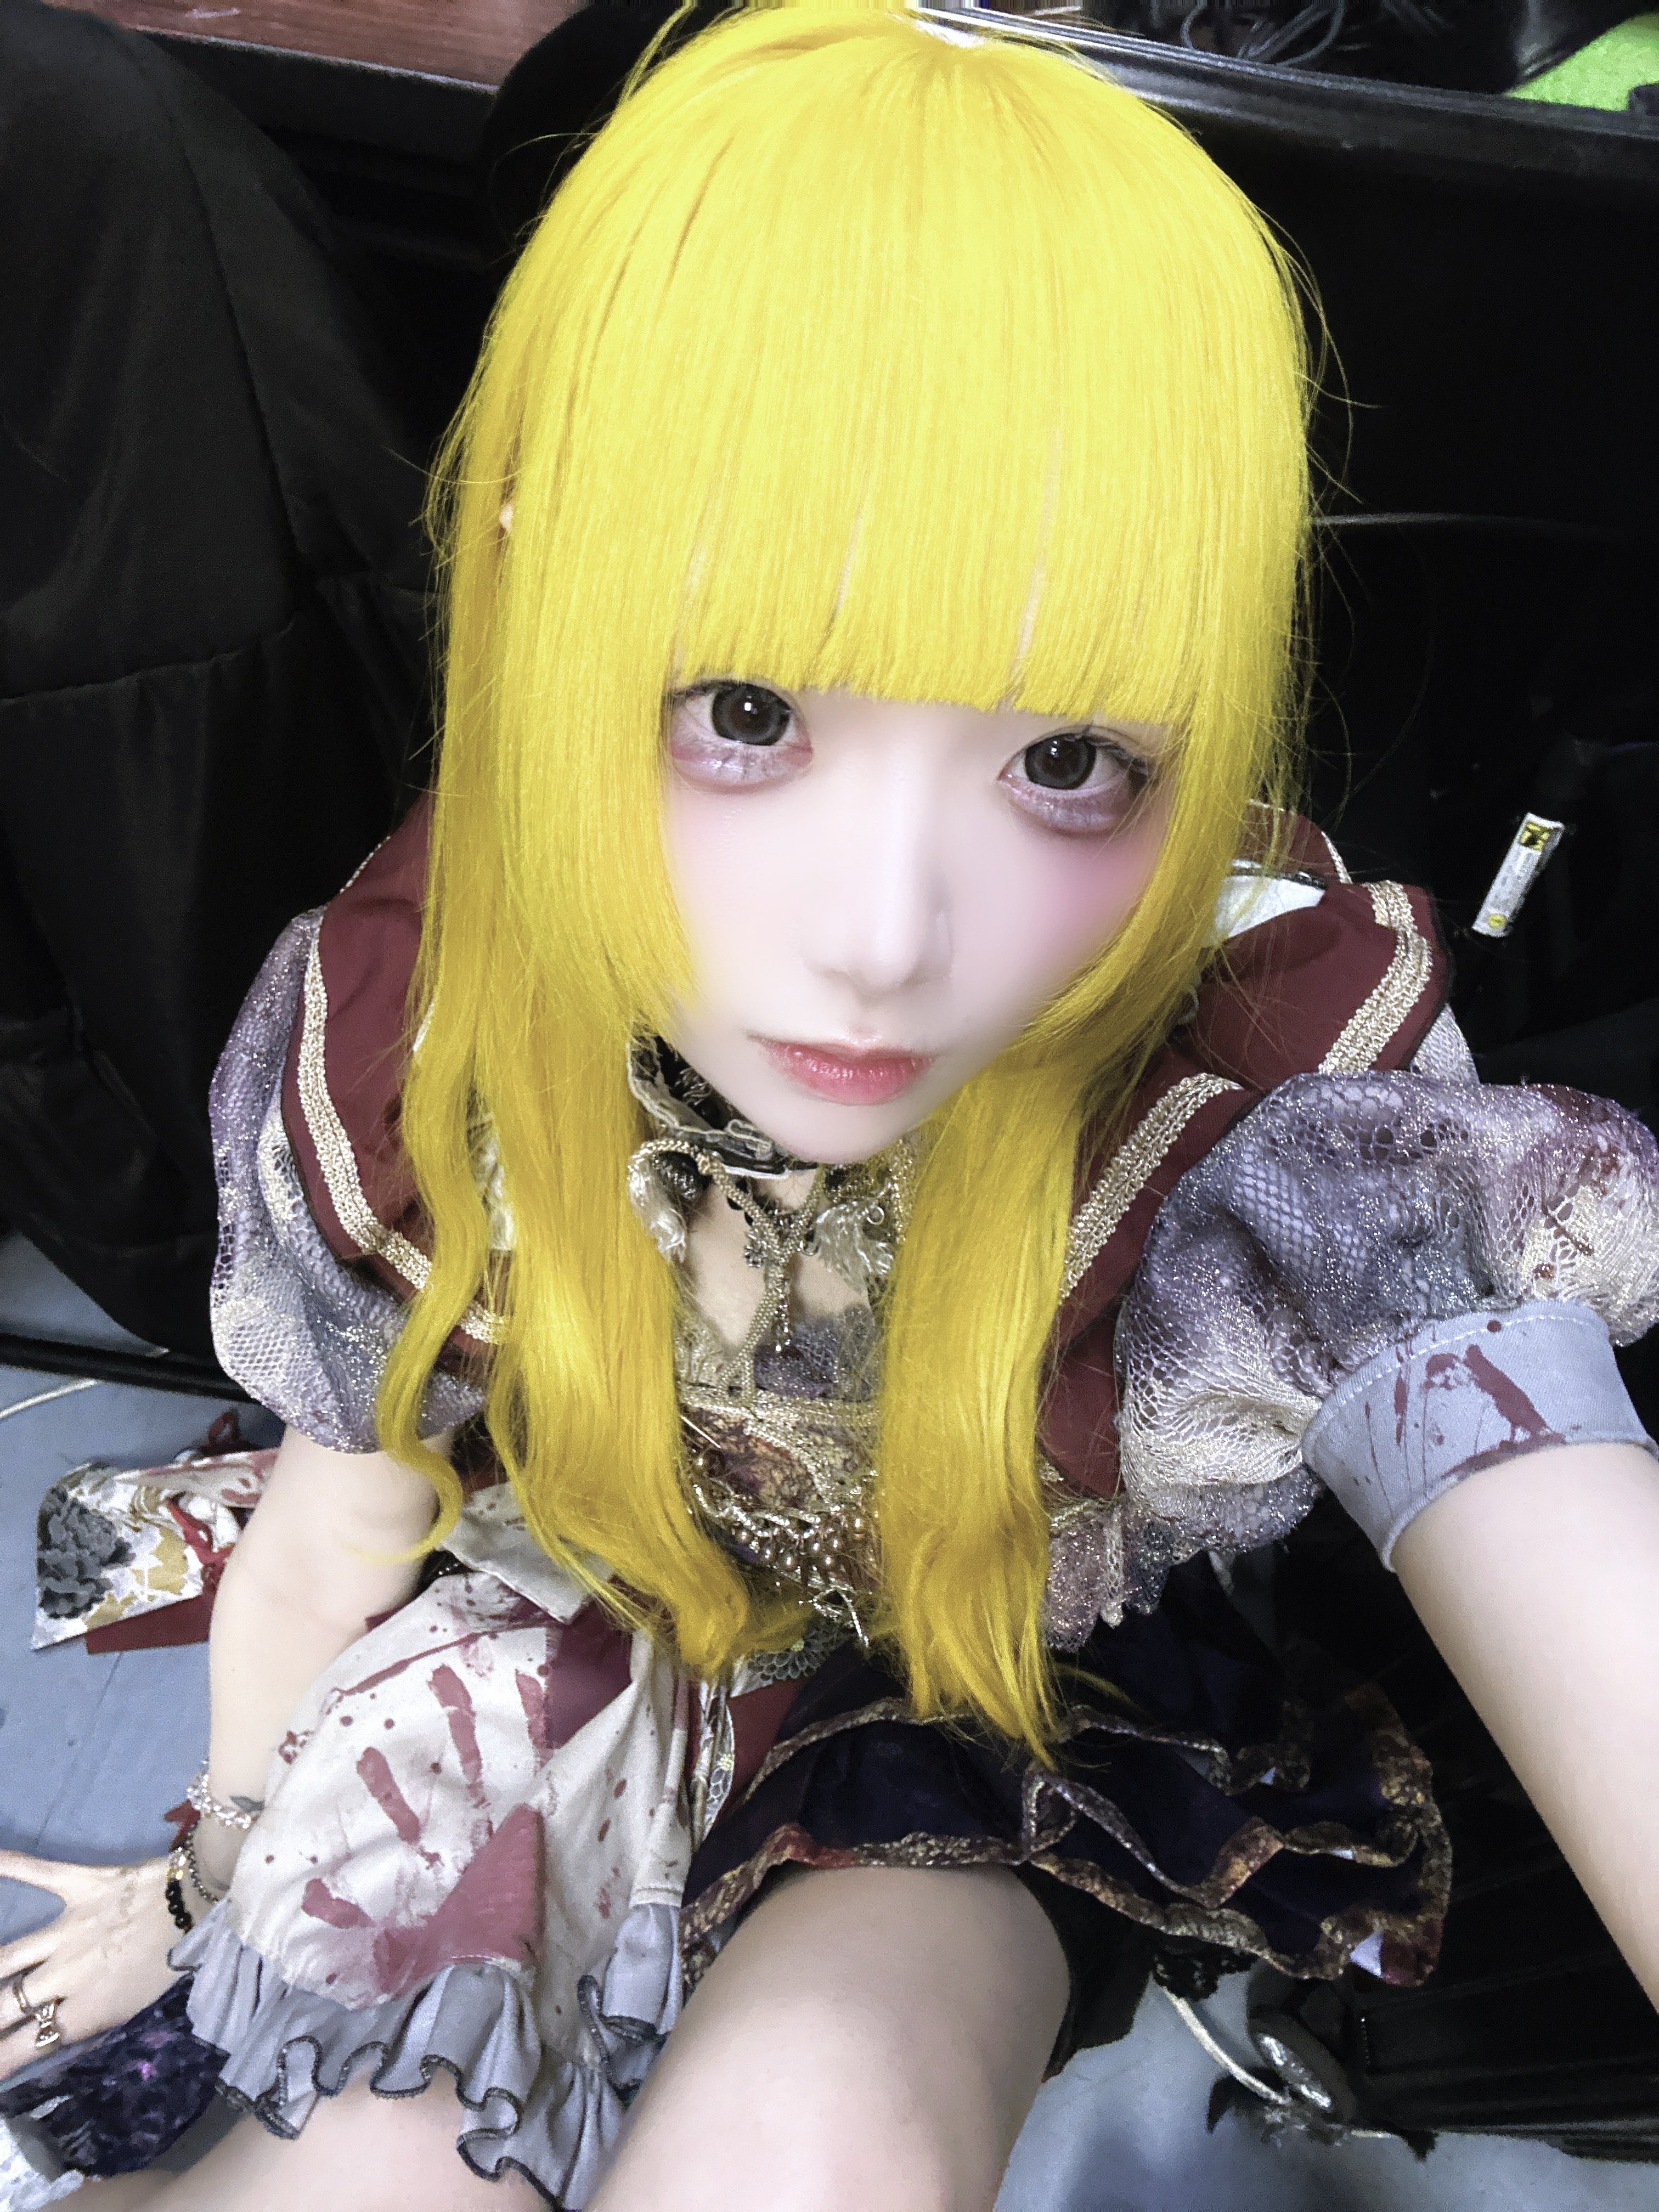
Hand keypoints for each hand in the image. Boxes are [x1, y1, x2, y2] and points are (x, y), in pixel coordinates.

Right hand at [0, 1850, 180, 2083]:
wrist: (210, 1903)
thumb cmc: (178, 1959)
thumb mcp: (135, 2010)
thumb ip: (89, 2023)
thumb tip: (52, 2037)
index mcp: (87, 2011)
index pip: (24, 2048)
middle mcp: (69, 1974)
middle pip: (3, 2007)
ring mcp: (72, 1928)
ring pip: (6, 1959)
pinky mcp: (84, 1885)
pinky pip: (39, 1873)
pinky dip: (10, 1864)